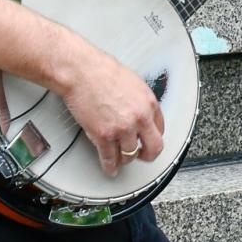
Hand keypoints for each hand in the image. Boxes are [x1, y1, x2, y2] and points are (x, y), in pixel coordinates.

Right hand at [57, 38, 165, 176]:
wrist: (81, 71)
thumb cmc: (103, 71)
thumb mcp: (134, 83)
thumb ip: (141, 101)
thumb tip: (142, 112)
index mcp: (149, 103)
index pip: (160, 128)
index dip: (153, 136)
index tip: (148, 140)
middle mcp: (139, 118)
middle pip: (153, 147)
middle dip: (148, 155)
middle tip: (143, 156)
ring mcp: (122, 129)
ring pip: (130, 155)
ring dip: (126, 158)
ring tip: (121, 159)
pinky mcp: (103, 136)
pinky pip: (109, 158)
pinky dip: (110, 167)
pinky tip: (110, 169)